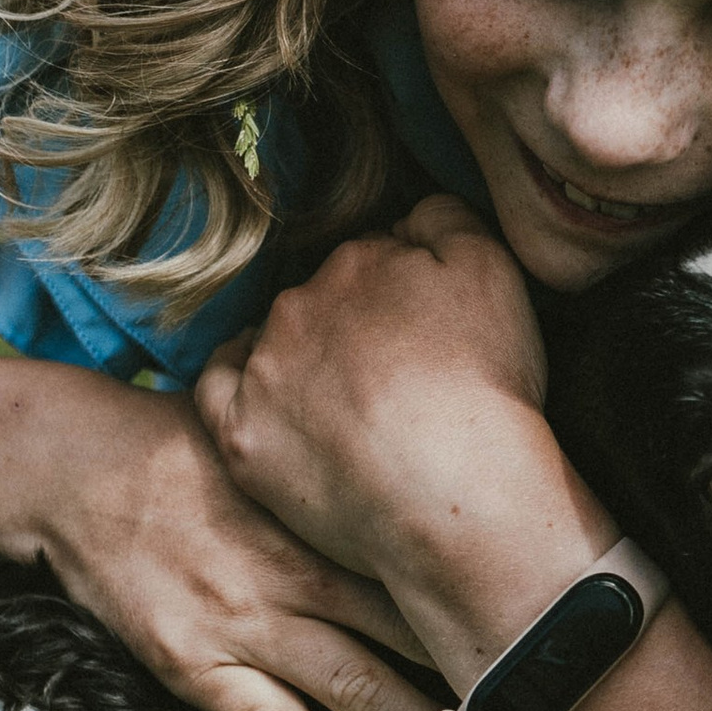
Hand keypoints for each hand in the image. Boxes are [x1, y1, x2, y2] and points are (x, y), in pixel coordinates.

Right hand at [35, 391, 470, 710]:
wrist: (77, 466)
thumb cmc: (183, 448)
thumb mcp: (277, 446)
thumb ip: (346, 474)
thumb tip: (428, 489)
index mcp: (324, 514)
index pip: (430, 567)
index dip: (494, 607)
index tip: (555, 642)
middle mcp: (297, 571)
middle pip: (412, 635)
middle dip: (481, 685)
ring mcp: (246, 622)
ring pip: (359, 688)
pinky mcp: (195, 664)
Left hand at [193, 197, 556, 593]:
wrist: (457, 493)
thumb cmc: (486, 387)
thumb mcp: (494, 267)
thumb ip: (445, 218)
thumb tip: (407, 217)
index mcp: (360, 261)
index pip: (373, 261)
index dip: (402, 298)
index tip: (424, 338)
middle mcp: (301, 304)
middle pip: (322, 301)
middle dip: (351, 329)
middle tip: (397, 382)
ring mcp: (266, 370)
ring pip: (273, 343)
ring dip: (302, 361)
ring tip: (349, 411)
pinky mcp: (242, 436)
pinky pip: (217, 392)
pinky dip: (237, 387)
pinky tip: (265, 402)